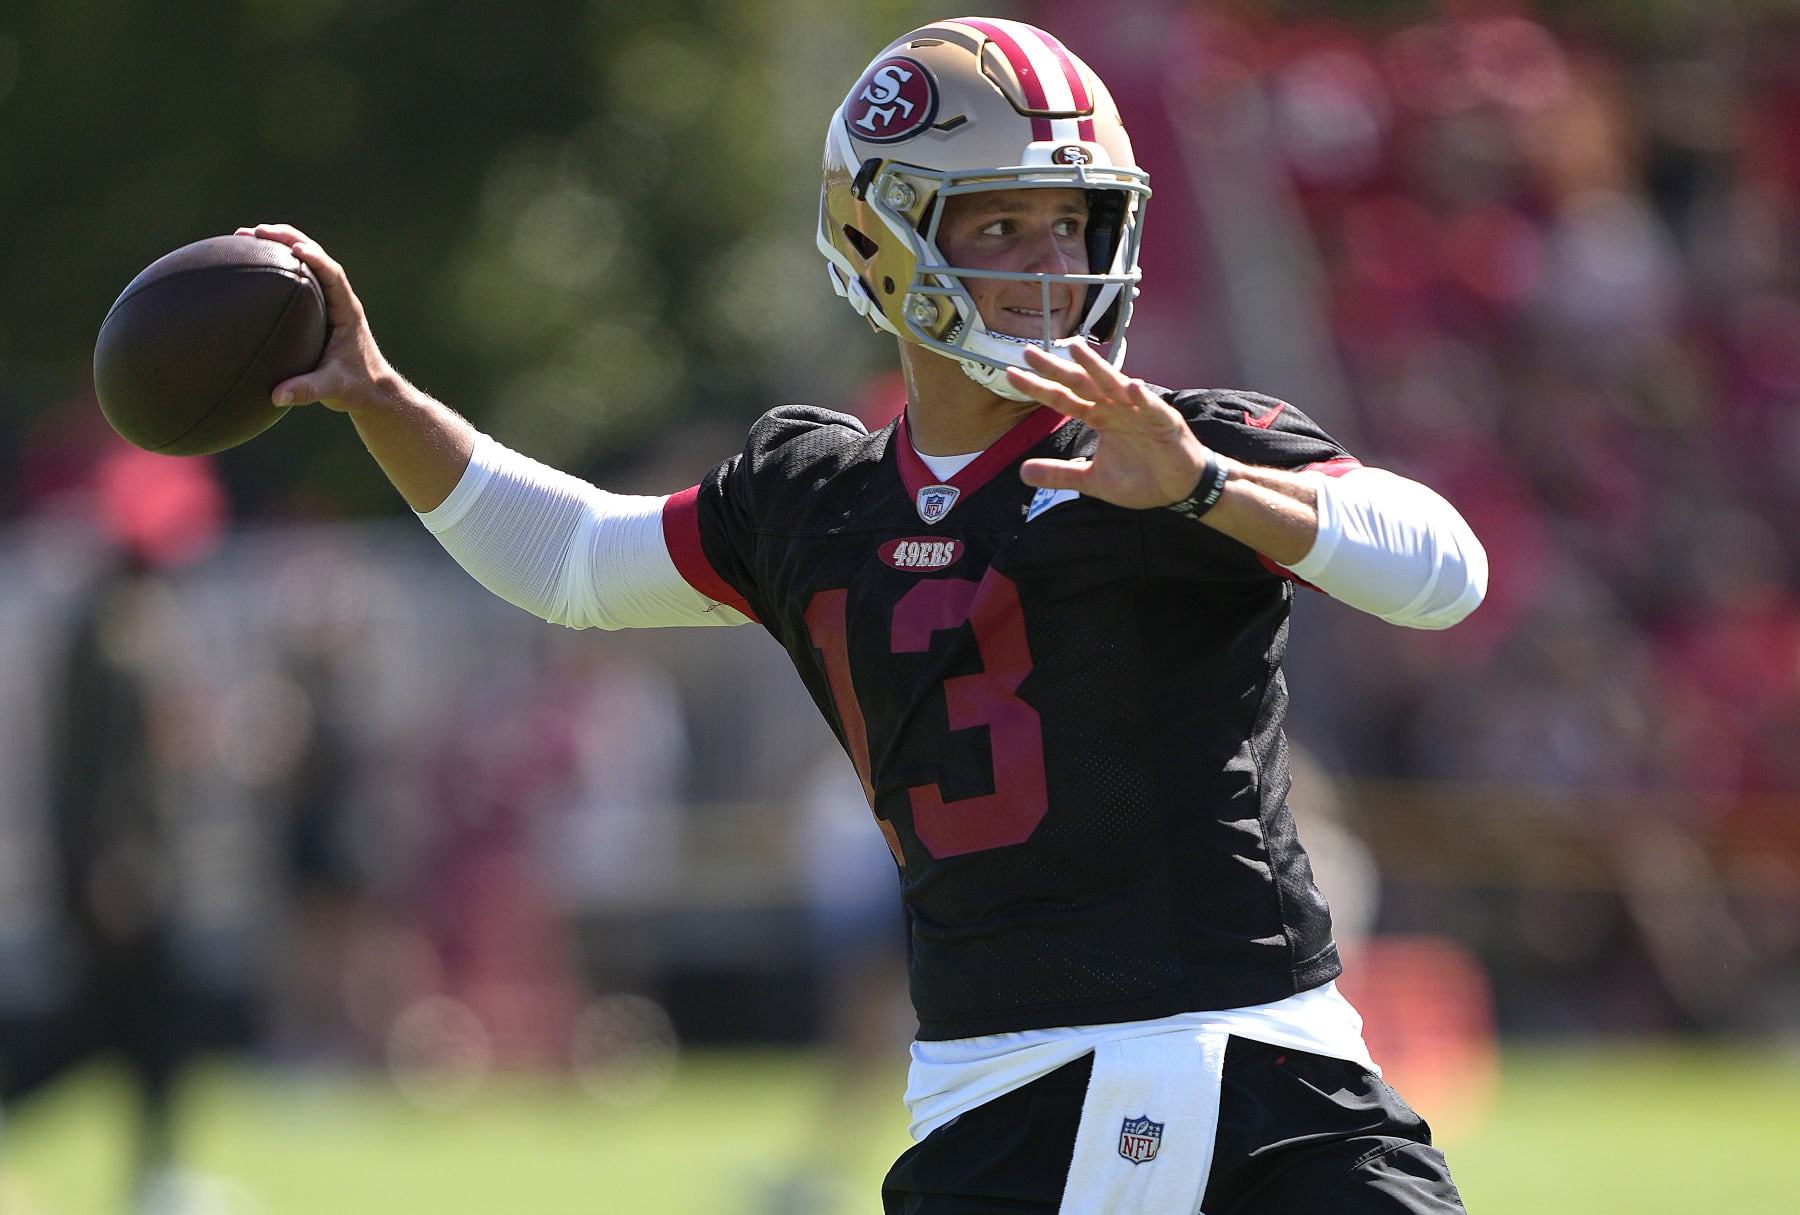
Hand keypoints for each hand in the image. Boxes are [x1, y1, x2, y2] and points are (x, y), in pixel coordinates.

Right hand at [235, 223, 399, 414]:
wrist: (372, 391)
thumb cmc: (356, 388)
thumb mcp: (333, 390)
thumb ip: (307, 391)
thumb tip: (276, 395)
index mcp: (347, 312)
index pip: (334, 275)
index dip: (317, 259)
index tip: (296, 249)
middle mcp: (340, 300)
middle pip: (317, 258)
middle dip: (289, 239)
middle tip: (256, 230)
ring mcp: (330, 301)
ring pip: (307, 262)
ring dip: (281, 245)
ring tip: (247, 234)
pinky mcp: (319, 307)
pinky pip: (299, 276)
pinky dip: (279, 264)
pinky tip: (253, 261)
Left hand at [1009, 342, 1209, 508]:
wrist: (1179, 488)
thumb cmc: (1141, 478)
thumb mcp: (1092, 481)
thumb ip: (1060, 474)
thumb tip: (1023, 472)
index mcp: (1098, 417)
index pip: (1062, 398)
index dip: (1038, 387)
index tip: (1012, 374)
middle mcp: (1115, 408)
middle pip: (1081, 384)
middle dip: (1056, 368)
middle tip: (1029, 351)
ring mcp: (1139, 411)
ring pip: (1114, 385)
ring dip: (1096, 367)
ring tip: (1076, 349)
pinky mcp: (1164, 423)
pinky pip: (1152, 408)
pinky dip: (1143, 398)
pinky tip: (1132, 386)